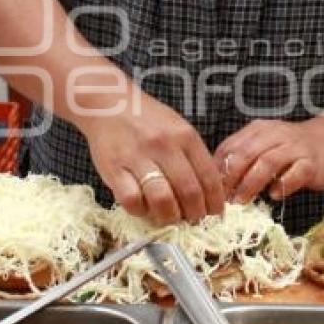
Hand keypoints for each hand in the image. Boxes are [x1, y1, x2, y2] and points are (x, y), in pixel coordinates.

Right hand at [76, 94, 225, 226]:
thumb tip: (209, 190)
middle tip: (192, 220)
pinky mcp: (114, 169)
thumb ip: (192, 155)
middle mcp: (164, 146)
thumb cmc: (146, 119)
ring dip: (170, 217)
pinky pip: (132, 200)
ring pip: (162, 200)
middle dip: (195, 214)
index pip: (209, 177)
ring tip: (170, 217)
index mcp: (185, 136)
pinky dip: (140, 211)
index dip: (215, 202)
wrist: (108, 103)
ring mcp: (138, 157)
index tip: (214, 213)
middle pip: (189, 192)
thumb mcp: (177, 128)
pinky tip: (143, 208)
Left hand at [215, 118, 323, 205]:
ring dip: (251, 183)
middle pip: (247, 153)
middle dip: (231, 177)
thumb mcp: (262, 147)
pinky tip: (274, 195)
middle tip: (223, 198)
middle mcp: (275, 134)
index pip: (231, 146)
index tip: (209, 188)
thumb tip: (216, 183)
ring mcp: (294, 147)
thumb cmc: (289, 149)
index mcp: (258, 130)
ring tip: (241, 201)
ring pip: (268, 162)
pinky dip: (283, 184)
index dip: (218, 168)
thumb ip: (242, 160)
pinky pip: (296, 173)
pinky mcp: (311, 162)